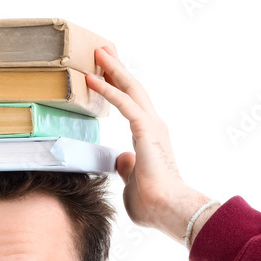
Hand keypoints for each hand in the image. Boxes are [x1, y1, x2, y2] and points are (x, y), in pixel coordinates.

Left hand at [86, 46, 212, 242]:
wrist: (167, 210)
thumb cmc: (152, 204)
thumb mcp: (132, 182)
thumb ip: (127, 168)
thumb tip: (122, 161)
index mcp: (150, 137)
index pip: (132, 105)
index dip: (118, 87)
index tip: (105, 73)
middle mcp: (153, 126)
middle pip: (133, 89)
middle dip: (117, 68)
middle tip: (102, 50)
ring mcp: (151, 126)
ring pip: (130, 89)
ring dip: (113, 69)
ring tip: (98, 52)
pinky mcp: (146, 130)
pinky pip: (124, 103)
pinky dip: (108, 90)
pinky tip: (93, 79)